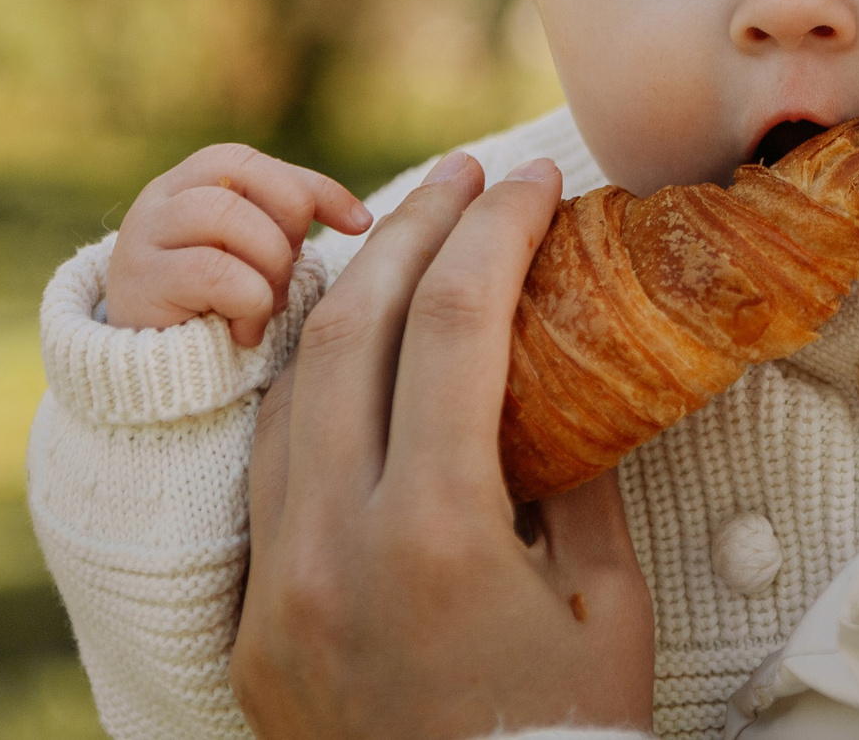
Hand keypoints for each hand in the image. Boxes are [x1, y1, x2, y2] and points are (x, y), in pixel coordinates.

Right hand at [107, 144, 371, 347]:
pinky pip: (214, 271)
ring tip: (268, 305)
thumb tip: (365, 218)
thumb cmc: (224, 307)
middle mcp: (162, 198)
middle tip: (288, 277)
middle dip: (287, 227)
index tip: (360, 224)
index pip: (259, 163)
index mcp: (194, 182)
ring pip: (228, 216)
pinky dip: (248, 302)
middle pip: (246, 176)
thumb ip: (293, 223)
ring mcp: (143, 237)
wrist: (159, 377)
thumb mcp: (263, 255)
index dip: (315, 188)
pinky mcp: (139, 284)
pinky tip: (246, 332)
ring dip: (269, 264)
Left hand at [232, 154, 655, 739]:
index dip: (494, 232)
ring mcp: (278, 591)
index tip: (530, 179)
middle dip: (411, 230)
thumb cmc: (570, 739)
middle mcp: (333, 551)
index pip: (455, 328)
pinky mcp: (253, 629)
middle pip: (350, 334)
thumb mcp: (605, 602)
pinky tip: (358, 365)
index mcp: (435, 538)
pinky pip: (270, 481)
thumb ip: (575, 478)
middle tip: (464, 176)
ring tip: (408, 245)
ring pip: (289, 399)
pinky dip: (313, 400)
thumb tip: (565, 376)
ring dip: (350, 304)